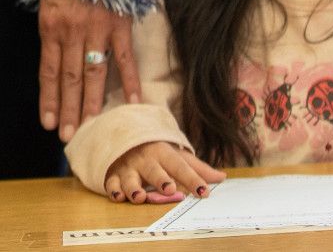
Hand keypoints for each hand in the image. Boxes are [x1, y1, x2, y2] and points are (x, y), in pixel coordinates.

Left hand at [38, 0, 141, 141]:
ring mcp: (97, 29)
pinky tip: (133, 102)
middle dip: (69, 109)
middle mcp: (72, 31)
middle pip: (70, 78)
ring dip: (93, 102)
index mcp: (51, 27)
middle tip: (68, 136)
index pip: (48, 71)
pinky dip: (129, 80)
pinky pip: (124, 58)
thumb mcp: (49, 3)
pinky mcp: (119, 24)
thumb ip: (53, 33)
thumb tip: (56, 66)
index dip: (48, 99)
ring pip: (94, 73)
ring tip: (91, 125)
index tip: (48, 123)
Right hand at [102, 141, 223, 204]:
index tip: (204, 191)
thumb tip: (221, 177)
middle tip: (170, 189)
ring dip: (134, 187)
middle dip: (161, 179)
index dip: (192, 179)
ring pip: (130, 177)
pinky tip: (118, 196)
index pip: (180, 166)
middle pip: (154, 169)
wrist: (125, 136)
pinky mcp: (113, 174)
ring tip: (140, 197)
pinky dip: (113, 189)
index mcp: (163, 153)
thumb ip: (197, 168)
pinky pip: (111, 182)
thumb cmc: (156, 152)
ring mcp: (128, 167)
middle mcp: (145, 159)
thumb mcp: (176, 156)